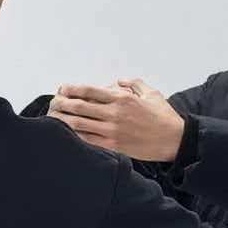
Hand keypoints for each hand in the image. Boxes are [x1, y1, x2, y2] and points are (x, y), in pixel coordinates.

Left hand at [50, 79, 188, 164]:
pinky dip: (74, 136)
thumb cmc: (163, 116)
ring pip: (80, 124)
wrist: (174, 140)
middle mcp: (114, 113)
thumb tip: (117, 82)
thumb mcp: (150, 93)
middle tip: (53, 103)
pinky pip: (88, 140)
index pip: (90, 91)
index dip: (72, 89)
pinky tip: (65, 134)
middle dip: (62, 103)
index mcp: (122, 98)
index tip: (62, 89)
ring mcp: (112, 131)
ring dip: (63, 120)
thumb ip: (132, 83)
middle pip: (80, 106)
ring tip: (53, 118)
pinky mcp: (113, 145)